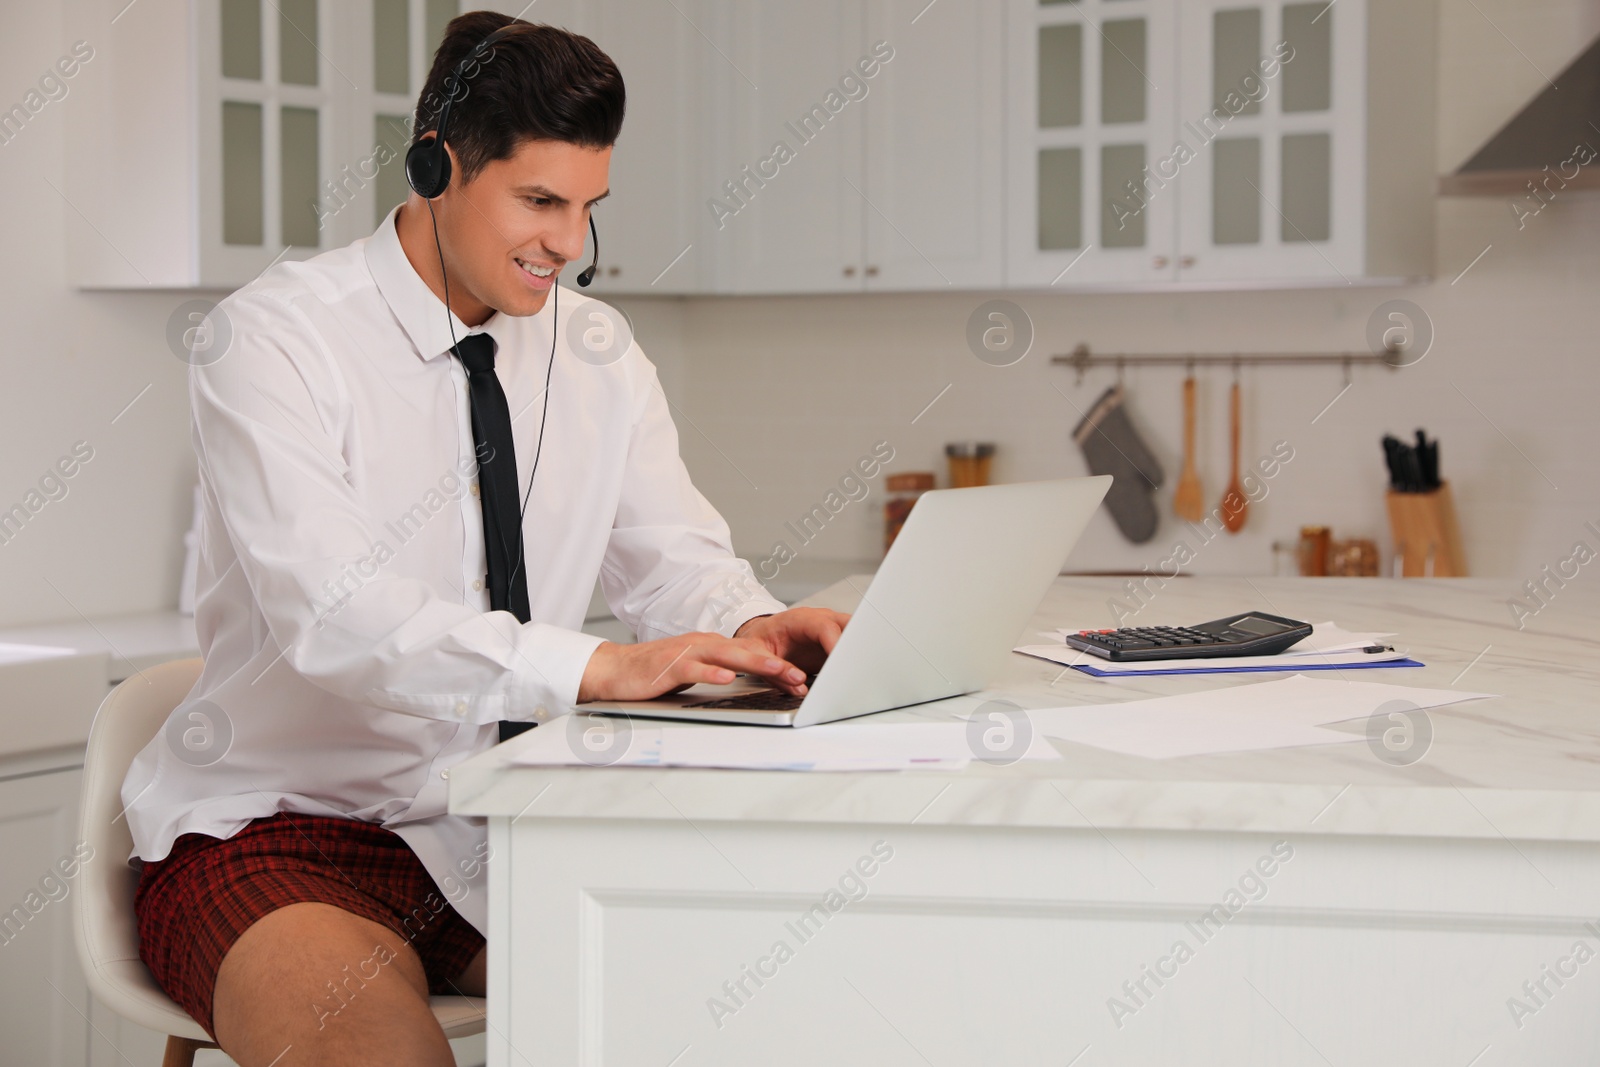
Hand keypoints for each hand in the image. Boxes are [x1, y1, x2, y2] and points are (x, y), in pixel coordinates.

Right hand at [577, 631, 809, 703]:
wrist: (615, 669)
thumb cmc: (653, 672)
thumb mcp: (692, 671)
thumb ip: (716, 673)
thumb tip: (744, 683)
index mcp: (710, 646)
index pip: (750, 656)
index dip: (776, 668)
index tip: (799, 681)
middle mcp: (702, 645)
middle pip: (746, 652)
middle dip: (776, 664)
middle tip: (800, 676)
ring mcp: (686, 653)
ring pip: (726, 656)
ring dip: (754, 663)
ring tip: (778, 670)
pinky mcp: (668, 666)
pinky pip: (693, 668)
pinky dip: (711, 672)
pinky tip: (727, 678)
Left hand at [732, 607, 850, 676]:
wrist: (761, 636)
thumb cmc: (760, 640)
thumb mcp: (755, 653)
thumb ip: (774, 667)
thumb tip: (797, 681)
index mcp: (800, 619)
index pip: (825, 627)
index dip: (836, 644)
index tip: (841, 664)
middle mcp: (819, 621)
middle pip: (848, 625)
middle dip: (856, 645)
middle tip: (857, 669)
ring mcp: (829, 631)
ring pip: (854, 635)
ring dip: (858, 653)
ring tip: (859, 675)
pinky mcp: (834, 644)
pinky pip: (850, 649)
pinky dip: (855, 660)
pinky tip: (855, 675)